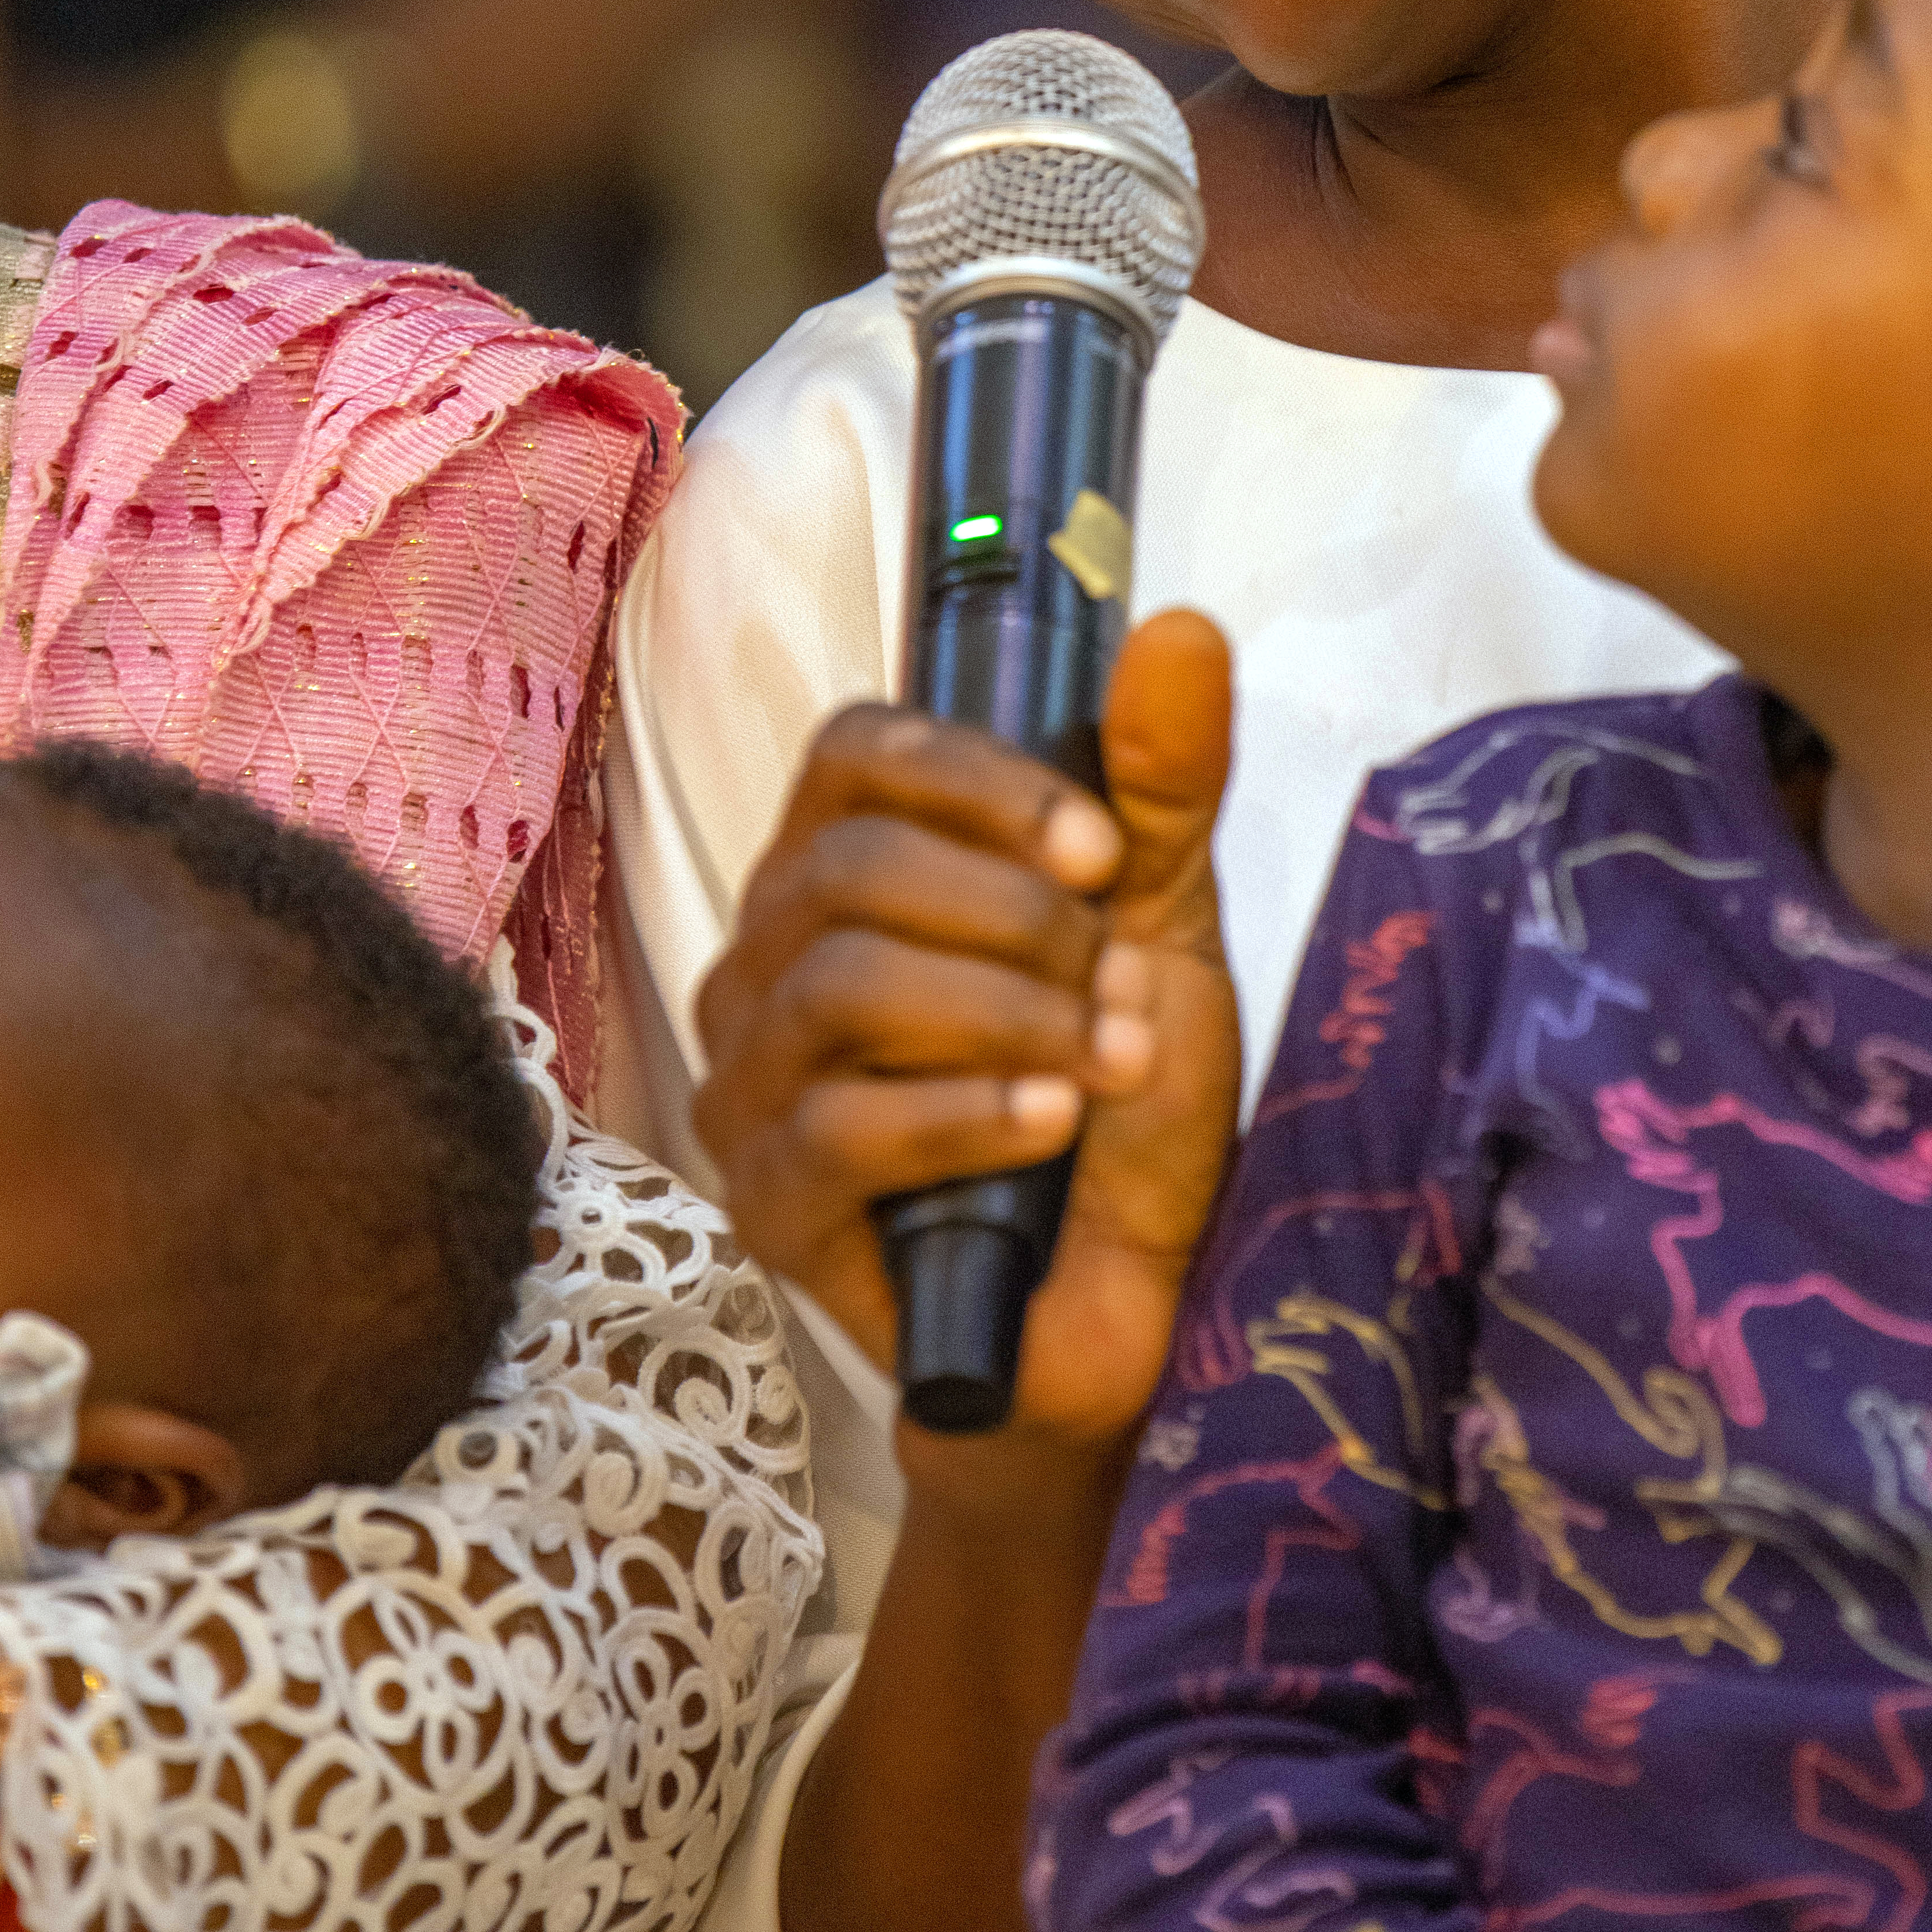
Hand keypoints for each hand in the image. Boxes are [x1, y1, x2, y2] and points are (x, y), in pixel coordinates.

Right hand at [692, 609, 1238, 1454]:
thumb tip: (1178, 631)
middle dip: (1011, 918)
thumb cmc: (1120, 1102)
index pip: (854, 754)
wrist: (1121, 1301)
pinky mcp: (767, 1200)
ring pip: (836, 988)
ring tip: (1104, 1061)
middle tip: (1117, 981)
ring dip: (1003, 1014)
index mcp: (851, 867)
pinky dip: (964, 1114)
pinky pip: (831, 1128)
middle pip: (843, 868)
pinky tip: (1051, 1124)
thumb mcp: (1160, 925)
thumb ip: (1163, 784)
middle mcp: (773, 958)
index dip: (976, 783)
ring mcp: (753, 1080)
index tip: (1100, 849)